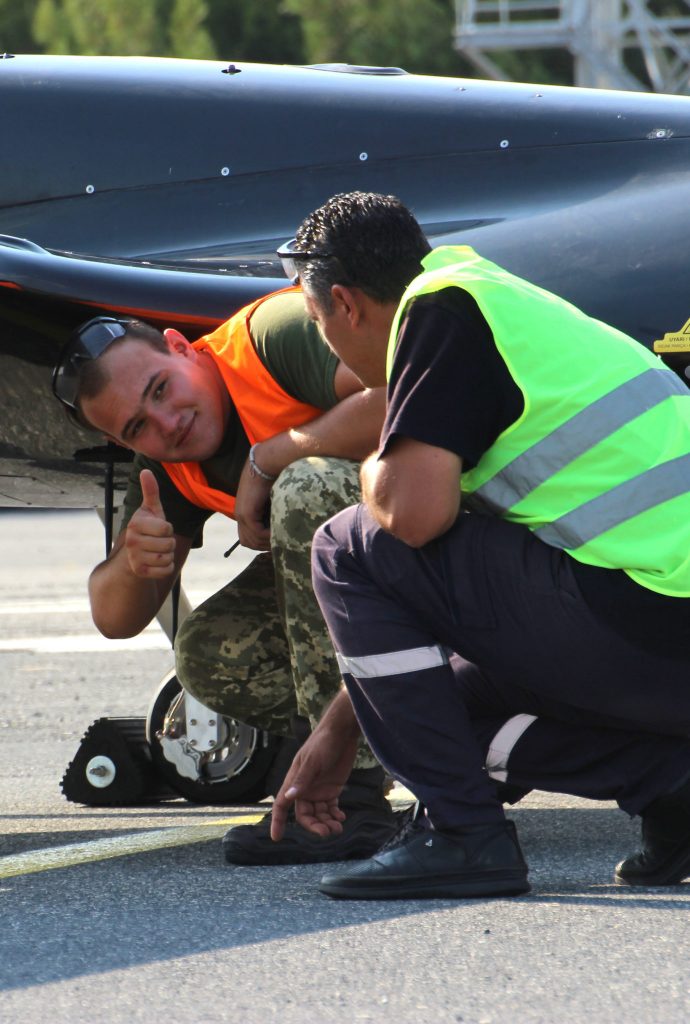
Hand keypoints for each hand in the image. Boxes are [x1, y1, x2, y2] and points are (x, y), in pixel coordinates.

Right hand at [124, 469, 175, 577]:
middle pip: (169, 544)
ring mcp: (135, 558)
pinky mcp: (140, 572)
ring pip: (168, 558)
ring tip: (157, 551)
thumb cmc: (147, 528)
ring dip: (168, 555)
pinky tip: (157, 563)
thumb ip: (151, 492)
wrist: (133, 554)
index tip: (158, 528)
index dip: (167, 529)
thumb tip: (145, 471)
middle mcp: (132, 541)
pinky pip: (166, 570)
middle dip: (169, 543)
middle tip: (158, 541)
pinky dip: (166, 567)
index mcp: (135, 524)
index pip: (167, 528)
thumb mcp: (150, 510)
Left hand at [234, 457, 272, 549]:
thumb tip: (280, 526)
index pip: (247, 537)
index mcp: (243, 512)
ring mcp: (242, 515)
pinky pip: (257, 533)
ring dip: (267, 541)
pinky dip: (268, 536)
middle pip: (248, 542)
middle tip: (278, 543)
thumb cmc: (272, 477)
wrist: (265, 464)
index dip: (261, 542)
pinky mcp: (247, 513)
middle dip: (263, 545)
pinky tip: (278, 532)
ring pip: (252, 540)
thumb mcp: (271, 500)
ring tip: (280, 537)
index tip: (275, 540)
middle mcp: (240, 515)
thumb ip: (270, 513)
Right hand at [271, 692, 360, 840]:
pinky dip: (335, 815)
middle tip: (327, 832)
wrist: (342, 733)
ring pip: (319, 814)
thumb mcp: (312, 762)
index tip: (276, 837)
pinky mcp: (332, 789)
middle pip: (305, 815)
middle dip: (314, 825)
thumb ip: (302, 780)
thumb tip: (288, 797)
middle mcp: (304, 789)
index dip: (278, 820)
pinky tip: (341, 817)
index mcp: (294, 781)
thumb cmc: (323, 743)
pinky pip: (331, 808)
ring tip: (338, 827)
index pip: (282, 804)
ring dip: (327, 822)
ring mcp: (319, 790)